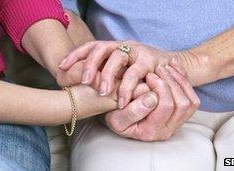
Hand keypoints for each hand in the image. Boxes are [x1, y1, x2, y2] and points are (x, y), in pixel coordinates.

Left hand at [59, 41, 177, 107]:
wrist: (172, 67)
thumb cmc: (141, 72)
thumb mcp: (121, 70)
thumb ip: (106, 73)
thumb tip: (79, 83)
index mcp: (113, 47)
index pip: (91, 46)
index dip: (75, 55)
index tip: (62, 67)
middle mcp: (123, 46)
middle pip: (102, 47)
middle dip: (91, 64)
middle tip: (85, 81)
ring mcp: (137, 52)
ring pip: (118, 57)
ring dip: (108, 75)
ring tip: (102, 92)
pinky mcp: (150, 62)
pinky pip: (136, 73)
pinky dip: (127, 88)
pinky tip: (121, 101)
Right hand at [104, 64, 199, 140]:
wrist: (118, 117)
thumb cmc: (115, 116)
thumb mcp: (115, 117)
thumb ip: (131, 112)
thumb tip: (152, 98)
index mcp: (150, 132)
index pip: (166, 106)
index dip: (161, 87)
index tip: (149, 75)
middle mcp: (166, 131)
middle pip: (181, 104)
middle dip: (171, 82)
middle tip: (158, 69)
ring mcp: (175, 125)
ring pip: (189, 102)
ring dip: (179, 81)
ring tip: (165, 69)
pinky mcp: (180, 117)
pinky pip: (193, 100)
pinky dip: (185, 83)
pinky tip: (174, 69)